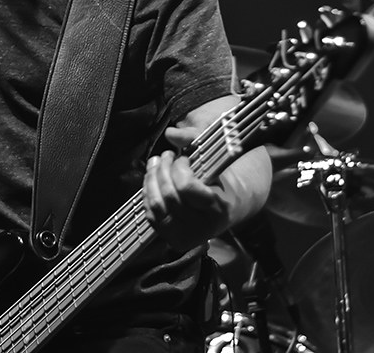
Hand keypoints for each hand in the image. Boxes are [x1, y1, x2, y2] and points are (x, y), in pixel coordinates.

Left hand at [143, 122, 232, 250]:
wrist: (225, 213)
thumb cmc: (219, 184)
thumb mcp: (215, 161)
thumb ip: (195, 143)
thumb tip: (171, 134)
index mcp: (218, 209)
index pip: (186, 187)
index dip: (179, 168)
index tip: (182, 157)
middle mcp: (202, 228)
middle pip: (169, 196)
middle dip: (162, 170)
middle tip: (165, 155)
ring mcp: (185, 237)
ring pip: (157, 206)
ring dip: (151, 180)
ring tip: (154, 163)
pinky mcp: (171, 239)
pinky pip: (151, 216)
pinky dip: (147, 194)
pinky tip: (151, 179)